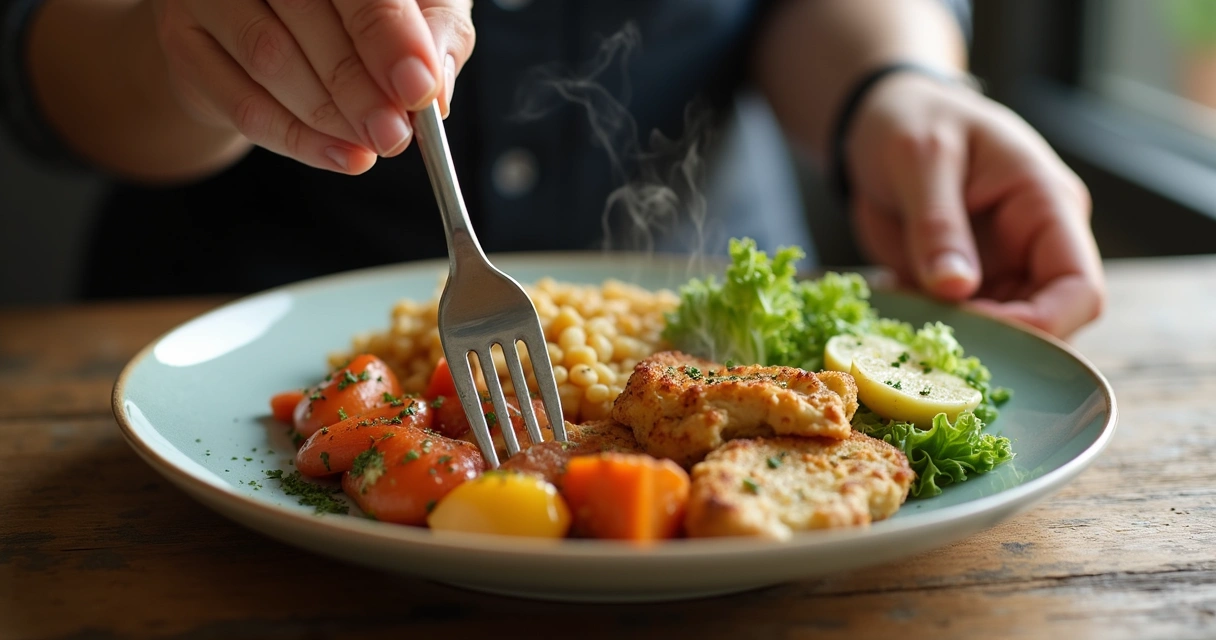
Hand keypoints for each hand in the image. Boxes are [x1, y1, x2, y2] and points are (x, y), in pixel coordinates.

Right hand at [151, 0, 473, 173]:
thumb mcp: (419, 6)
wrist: (275, 18)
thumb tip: (434, 81)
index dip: (388, 35)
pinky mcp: (182, 39)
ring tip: (372, 147)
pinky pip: (240, 102)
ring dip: (330, 115)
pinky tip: (339, 155)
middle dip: (359, 86)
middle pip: (304, 12)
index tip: (418, 89)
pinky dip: (297, 138)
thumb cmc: (361, 8)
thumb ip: (435, 32)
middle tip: (395, 134)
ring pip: (269, 57)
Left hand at [845, 72, 1104, 337]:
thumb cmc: (911, 119)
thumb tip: (957, 289)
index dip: (1043, 326)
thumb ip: (938, 225)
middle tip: (935, 345)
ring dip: (959, 341)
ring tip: (907, 330)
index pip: (1079, 288)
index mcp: (1047, 205)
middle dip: (997, 342)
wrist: (878, 118)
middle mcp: (1034, 244)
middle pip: (1046, 322)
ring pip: (1001, 331)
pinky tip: (893, 313)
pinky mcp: (961, 281)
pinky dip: (929, 330)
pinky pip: (957, 322)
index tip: (983, 336)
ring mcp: (999, 266)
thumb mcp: (921, 159)